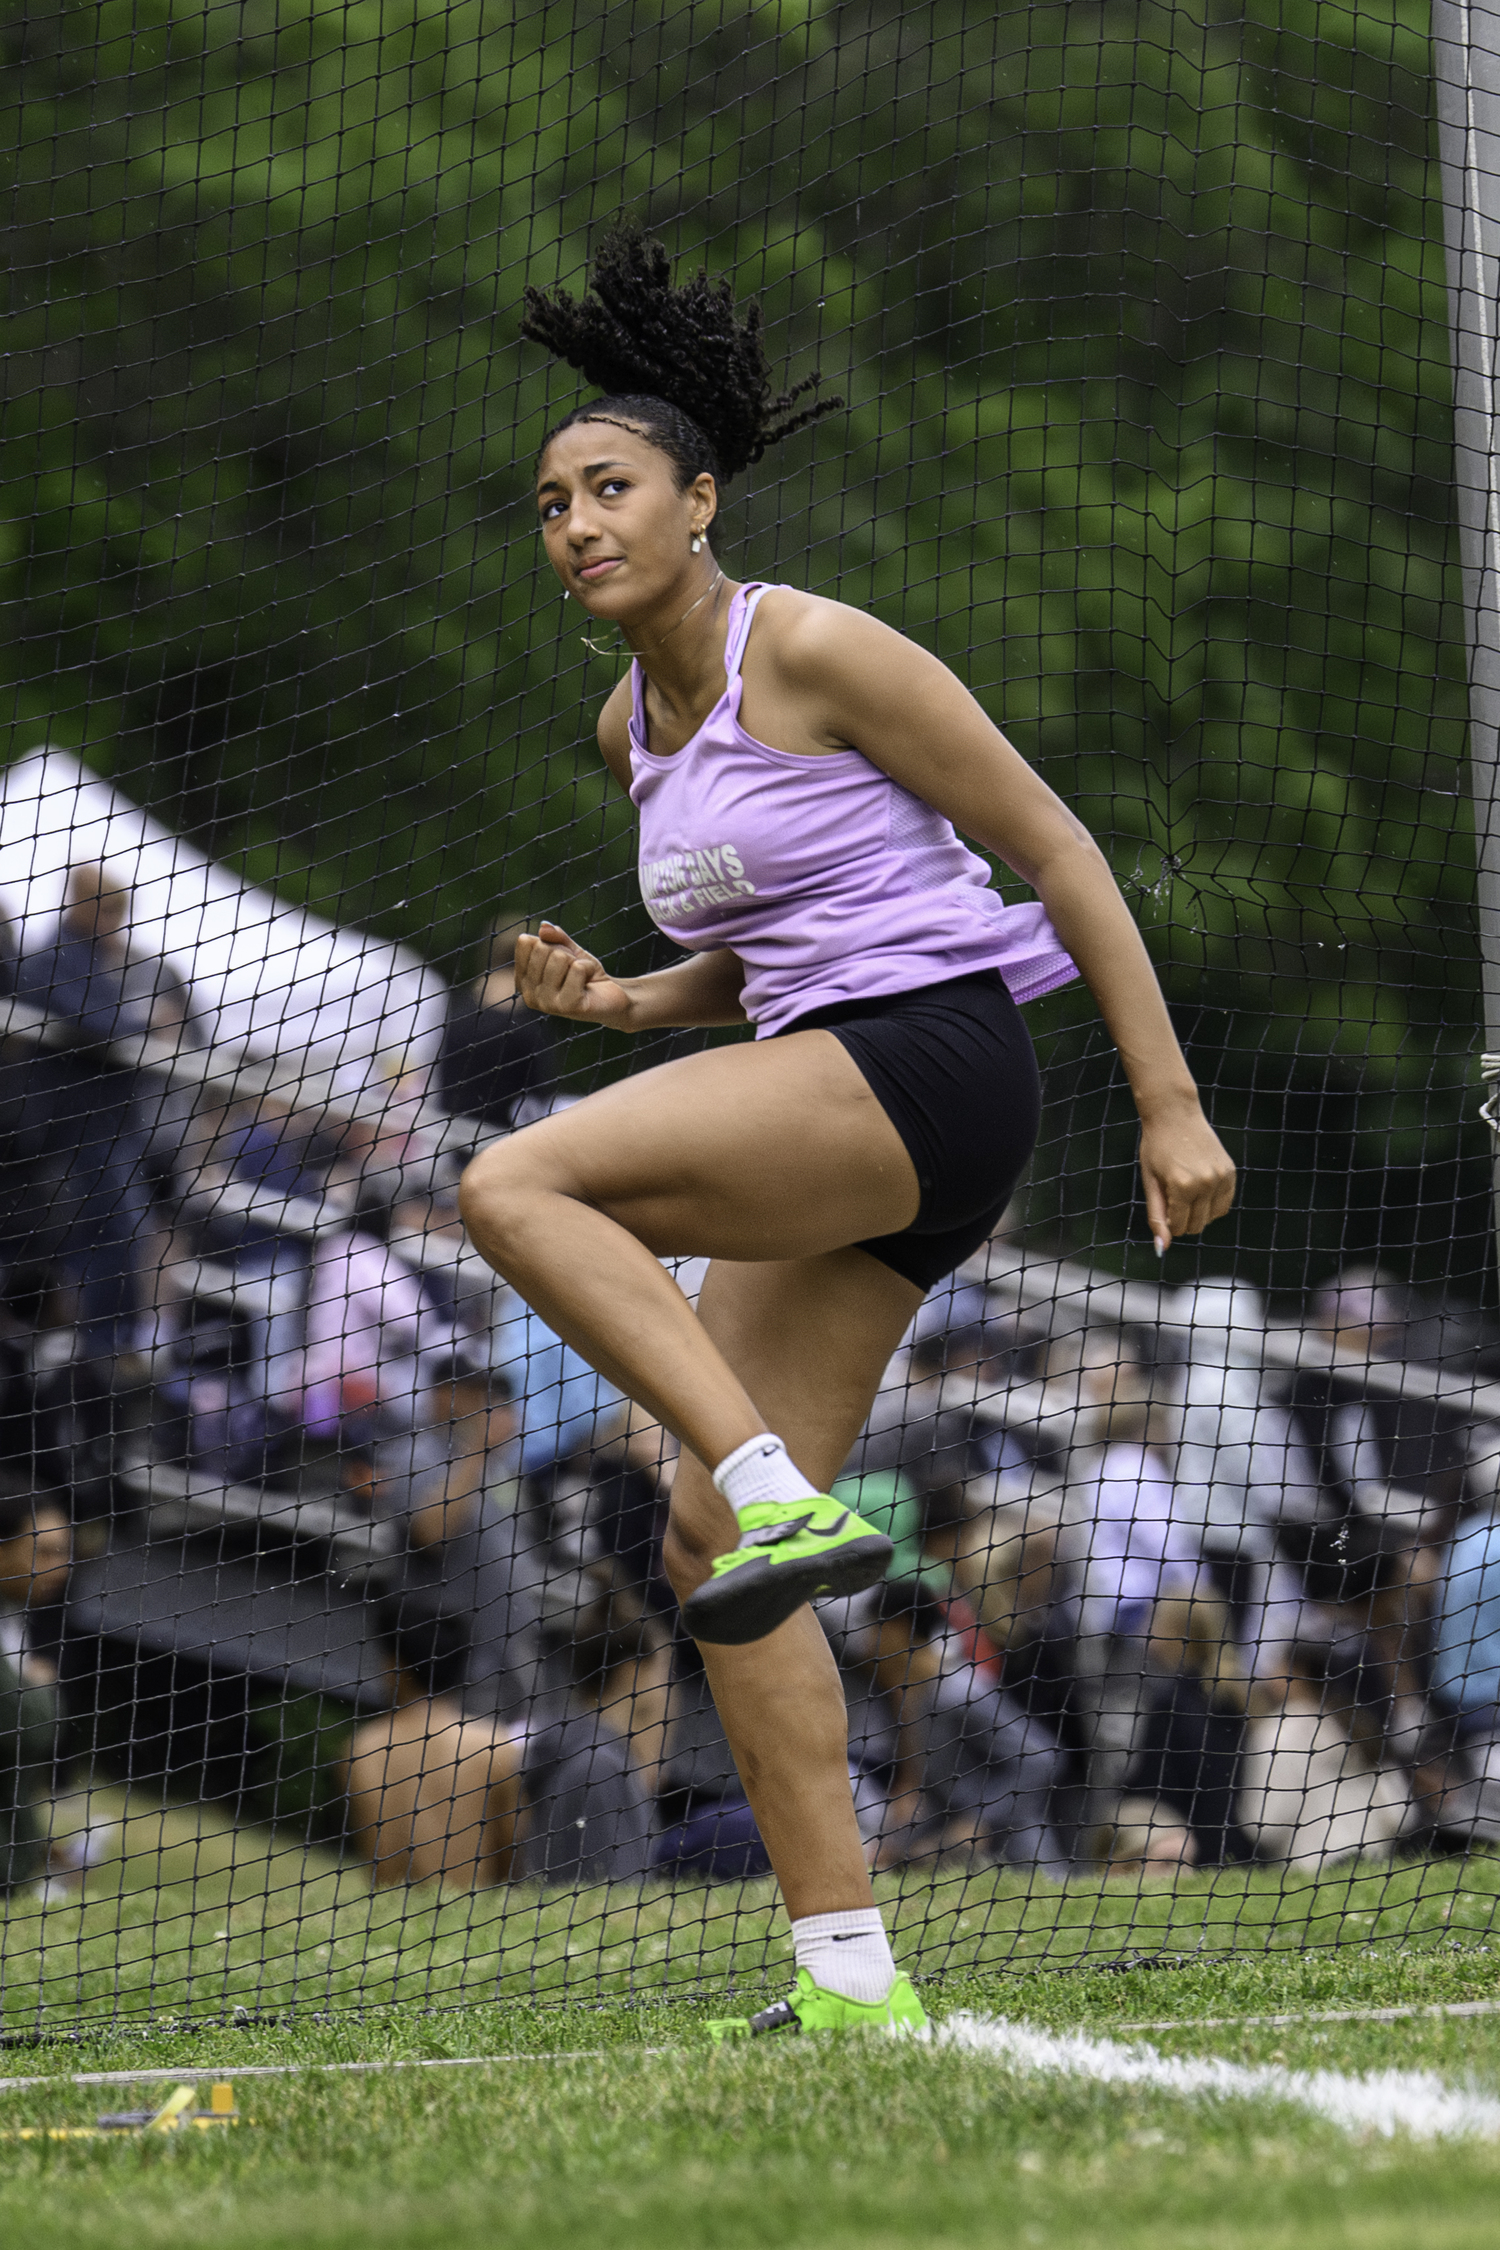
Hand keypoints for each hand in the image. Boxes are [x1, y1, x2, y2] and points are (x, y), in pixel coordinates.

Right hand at [513, 922, 635, 1026]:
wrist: (612, 997)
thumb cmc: (586, 974)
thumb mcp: (569, 950)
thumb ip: (555, 938)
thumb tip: (544, 927)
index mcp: (523, 981)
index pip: (526, 942)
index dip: (549, 943)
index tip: (561, 958)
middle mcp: (530, 995)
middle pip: (542, 949)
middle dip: (565, 953)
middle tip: (575, 970)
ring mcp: (547, 1004)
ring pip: (559, 958)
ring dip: (578, 962)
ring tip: (582, 977)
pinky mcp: (567, 1007)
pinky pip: (577, 969)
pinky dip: (589, 968)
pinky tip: (590, 982)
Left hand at [1138, 1100, 1235, 1255]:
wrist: (1175, 1115)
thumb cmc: (1156, 1147)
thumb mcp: (1151, 1182)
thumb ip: (1157, 1215)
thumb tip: (1162, 1247)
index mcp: (1182, 1187)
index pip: (1180, 1227)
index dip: (1169, 1223)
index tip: (1163, 1206)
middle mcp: (1205, 1183)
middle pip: (1197, 1225)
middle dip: (1183, 1220)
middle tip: (1172, 1198)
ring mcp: (1221, 1177)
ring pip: (1212, 1217)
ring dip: (1199, 1213)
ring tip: (1185, 1191)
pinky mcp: (1230, 1172)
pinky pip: (1225, 1203)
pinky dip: (1213, 1204)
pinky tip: (1200, 1190)